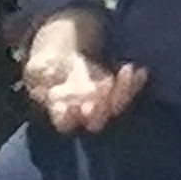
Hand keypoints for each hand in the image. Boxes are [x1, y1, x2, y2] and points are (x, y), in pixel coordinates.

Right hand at [22, 18, 145, 133]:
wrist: (64, 58)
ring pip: (115, 107)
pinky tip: (140, 71)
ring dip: (122, 91)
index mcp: (60, 111)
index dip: (68, 117)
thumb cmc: (48, 67)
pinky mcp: (116, 95)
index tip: (72, 105)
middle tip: (104, 86)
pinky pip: (128, 94)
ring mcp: (102, 107)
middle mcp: (83, 115)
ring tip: (126, 70)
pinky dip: (135, 83)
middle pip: (94, 120)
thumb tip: (51, 82)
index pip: (64, 121)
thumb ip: (45, 74)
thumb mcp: (40, 67)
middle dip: (100, 108)